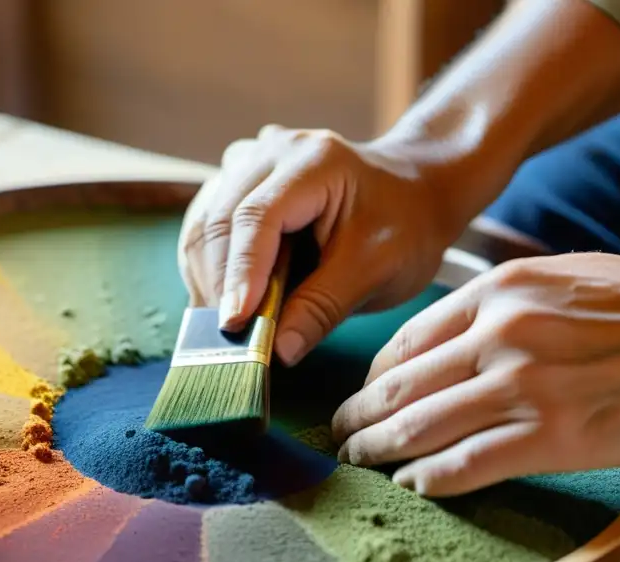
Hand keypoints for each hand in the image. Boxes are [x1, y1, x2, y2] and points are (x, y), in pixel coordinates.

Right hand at [178, 125, 457, 365]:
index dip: (240, 273)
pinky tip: (223, 303)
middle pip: (220, 220)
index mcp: (314, 161)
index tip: (234, 324)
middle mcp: (271, 152)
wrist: (416, 195)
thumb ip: (324, 308)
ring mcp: (249, 164)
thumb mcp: (378, 271)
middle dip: (219, 285)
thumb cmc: (404, 226)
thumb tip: (278, 350)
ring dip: (206, 280)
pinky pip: (205, 229)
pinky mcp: (237, 186)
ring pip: (202, 225)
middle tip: (228, 341)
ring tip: (226, 327)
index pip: (257, 217)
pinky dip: (208, 271)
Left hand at [331, 253, 619, 495]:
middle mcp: (501, 335)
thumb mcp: (552, 279)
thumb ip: (489, 307)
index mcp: (497, 292)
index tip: (362, 396)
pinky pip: (467, 465)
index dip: (372, 377)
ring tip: (359, 462)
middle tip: (339, 435)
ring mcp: (524, 387)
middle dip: (360, 417)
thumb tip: (431, 349)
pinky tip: (412, 485)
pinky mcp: (551, 437)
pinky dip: (430, 479)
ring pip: (421, 428)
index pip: (406, 342)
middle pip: (400, 386)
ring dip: (380, 451)